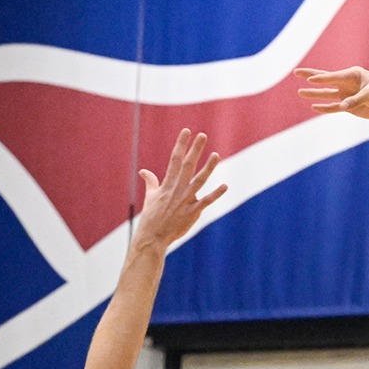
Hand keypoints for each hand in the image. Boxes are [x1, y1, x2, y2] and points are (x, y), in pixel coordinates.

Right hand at [134, 129, 224, 249]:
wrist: (152, 237)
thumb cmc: (152, 217)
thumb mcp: (150, 197)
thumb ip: (151, 182)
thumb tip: (144, 171)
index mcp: (167, 184)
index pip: (174, 160)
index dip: (181, 145)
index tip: (186, 131)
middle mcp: (176, 189)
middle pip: (187, 165)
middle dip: (195, 150)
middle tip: (202, 135)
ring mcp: (185, 201)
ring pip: (199, 180)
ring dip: (208, 168)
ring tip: (216, 155)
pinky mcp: (192, 212)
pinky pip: (205, 201)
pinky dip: (215, 194)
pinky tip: (225, 186)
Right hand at [295, 66, 368, 122]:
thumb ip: (355, 100)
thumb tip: (342, 106)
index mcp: (354, 74)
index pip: (334, 76)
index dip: (321, 78)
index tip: (310, 80)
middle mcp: (348, 83)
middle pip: (326, 79)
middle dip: (311, 76)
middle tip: (296, 72)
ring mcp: (347, 94)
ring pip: (327, 94)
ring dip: (314, 94)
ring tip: (299, 93)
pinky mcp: (348, 106)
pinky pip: (334, 107)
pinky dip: (325, 108)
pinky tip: (314, 107)